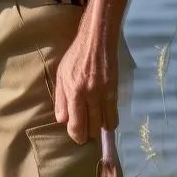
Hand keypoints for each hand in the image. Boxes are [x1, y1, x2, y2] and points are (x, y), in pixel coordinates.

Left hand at [53, 11, 118, 144]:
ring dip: (98, 128)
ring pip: (104, 125)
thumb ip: (61, 99)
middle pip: (91, 129)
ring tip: (94, 122)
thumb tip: (62, 120)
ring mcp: (104, 94)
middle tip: (85, 128)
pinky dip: (109, 122)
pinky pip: (114, 117)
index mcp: (74, 91)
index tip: (76, 135)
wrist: (97, 40)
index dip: (76, 135)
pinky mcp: (115, 92)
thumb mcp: (61, 74)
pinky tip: (104, 118)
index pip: (76, 125)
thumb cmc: (75, 56)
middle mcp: (89, 95)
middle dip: (87, 133)